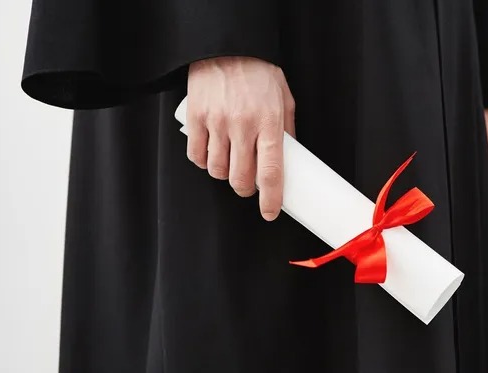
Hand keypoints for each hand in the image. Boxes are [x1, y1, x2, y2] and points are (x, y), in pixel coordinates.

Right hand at [186, 56, 295, 220]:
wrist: (226, 46)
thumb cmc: (258, 71)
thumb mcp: (284, 97)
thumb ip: (286, 129)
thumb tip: (291, 157)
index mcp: (269, 122)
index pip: (271, 171)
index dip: (271, 199)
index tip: (270, 212)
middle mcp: (242, 125)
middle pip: (240, 178)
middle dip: (244, 189)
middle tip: (248, 185)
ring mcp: (216, 122)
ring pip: (217, 170)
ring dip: (224, 174)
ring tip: (230, 164)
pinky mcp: (196, 118)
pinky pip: (196, 155)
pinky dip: (203, 161)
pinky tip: (211, 154)